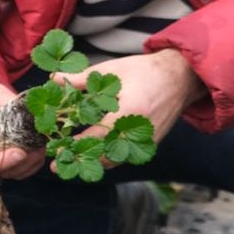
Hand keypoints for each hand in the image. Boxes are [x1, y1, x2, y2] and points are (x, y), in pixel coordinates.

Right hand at [0, 83, 46, 179]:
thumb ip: (4, 100)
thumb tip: (25, 109)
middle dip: (3, 161)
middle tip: (20, 153)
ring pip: (3, 172)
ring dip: (24, 163)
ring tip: (38, 148)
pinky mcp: (4, 169)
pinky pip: (18, 173)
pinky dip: (31, 165)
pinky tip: (39, 151)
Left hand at [62, 48, 204, 168]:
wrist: (180, 77)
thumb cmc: (145, 71)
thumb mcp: (112, 70)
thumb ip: (81, 79)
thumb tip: (53, 80)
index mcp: (129, 112)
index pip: (96, 136)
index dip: (74, 145)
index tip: (55, 149)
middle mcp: (139, 132)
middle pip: (105, 157)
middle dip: (80, 161)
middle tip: (57, 164)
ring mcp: (147, 141)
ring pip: (115, 161)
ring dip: (92, 162)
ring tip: (70, 161)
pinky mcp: (151, 143)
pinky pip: (126, 156)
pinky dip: (108, 157)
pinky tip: (92, 154)